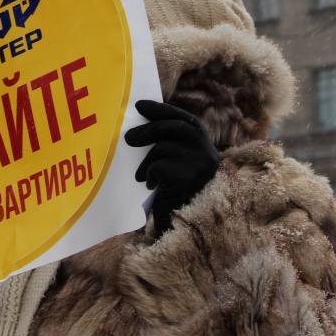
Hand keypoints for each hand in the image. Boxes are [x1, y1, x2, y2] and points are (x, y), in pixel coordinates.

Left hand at [124, 100, 219, 236]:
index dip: (162, 110)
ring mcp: (200, 165)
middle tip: (127, 138)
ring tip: (140, 175)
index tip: (140, 106)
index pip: (185, 119)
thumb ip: (171, 145)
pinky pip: (159, 166)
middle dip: (148, 129)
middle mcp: (207, 153)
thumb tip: (143, 121)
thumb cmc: (178, 195)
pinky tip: (151, 186)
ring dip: (147, 161)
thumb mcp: (179, 165)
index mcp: (206, 146)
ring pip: (164, 147)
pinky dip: (150, 175)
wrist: (186, 229)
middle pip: (174, 128)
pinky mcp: (187, 178)